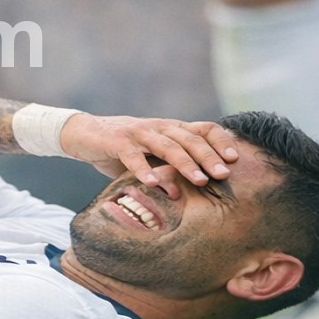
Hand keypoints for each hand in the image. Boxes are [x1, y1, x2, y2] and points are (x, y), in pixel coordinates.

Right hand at [58, 113, 239, 197]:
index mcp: (171, 128)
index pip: (204, 128)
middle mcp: (158, 127)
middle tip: (224, 175)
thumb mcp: (152, 156)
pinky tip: (153, 183)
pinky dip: (143, 169)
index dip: (221, 141)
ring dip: (185, 164)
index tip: (235, 159)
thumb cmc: (123, 149)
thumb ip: (170, 168)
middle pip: (190, 138)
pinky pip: (132, 155)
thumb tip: (192, 191)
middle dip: (209, 157)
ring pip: (167, 146)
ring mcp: (138, 133)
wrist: (83, 134)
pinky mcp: (116, 141)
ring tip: (199, 181)